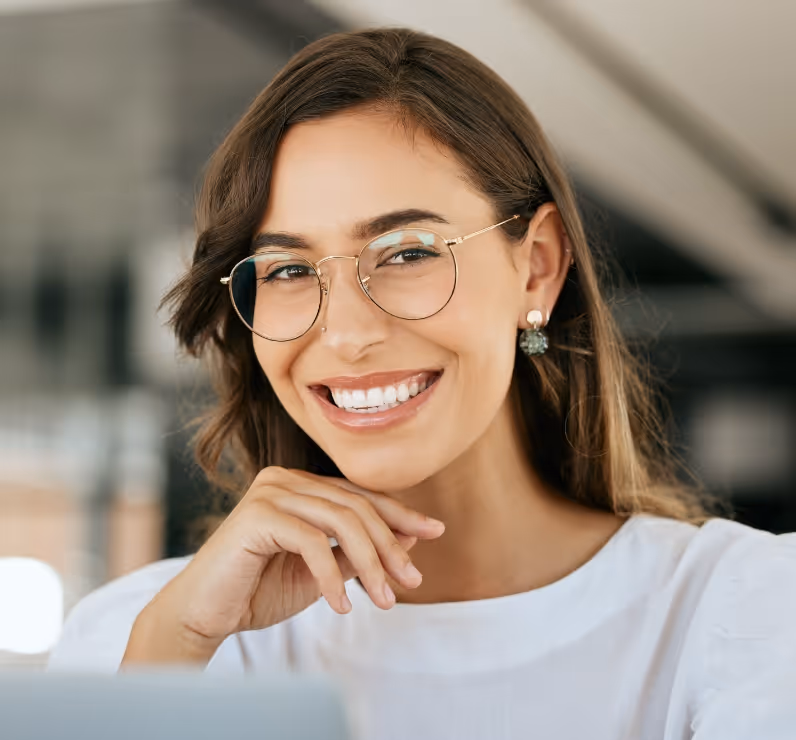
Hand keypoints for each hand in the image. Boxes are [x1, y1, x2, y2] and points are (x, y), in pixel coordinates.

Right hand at [122, 467, 444, 665]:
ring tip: (386, 600)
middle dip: (390, 545)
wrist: (203, 614)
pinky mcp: (257, 514)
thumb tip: (410, 538)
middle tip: (412, 581)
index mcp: (300, 485)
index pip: (360, 495)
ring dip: (371, 563)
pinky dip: (333, 576)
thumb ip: (357, 552)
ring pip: (342, 521)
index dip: (400, 513)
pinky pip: (313, 542)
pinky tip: (342, 606)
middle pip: (357, 506)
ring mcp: (270, 491)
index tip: (435, 531)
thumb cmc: (258, 591)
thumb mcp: (322, 572)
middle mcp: (285, 479)